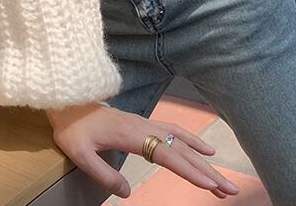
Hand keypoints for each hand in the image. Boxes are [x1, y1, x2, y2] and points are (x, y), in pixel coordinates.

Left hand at [46, 103, 239, 199]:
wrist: (66, 102)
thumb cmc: (71, 128)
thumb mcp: (80, 153)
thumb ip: (103, 173)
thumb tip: (126, 193)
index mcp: (130, 133)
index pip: (165, 154)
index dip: (187, 170)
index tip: (207, 184)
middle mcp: (142, 126)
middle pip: (180, 150)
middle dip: (206, 170)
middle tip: (229, 190)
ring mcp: (144, 123)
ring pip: (180, 141)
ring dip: (203, 160)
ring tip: (222, 179)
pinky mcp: (143, 123)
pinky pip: (173, 132)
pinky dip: (192, 142)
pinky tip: (204, 151)